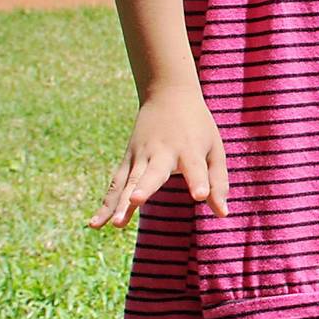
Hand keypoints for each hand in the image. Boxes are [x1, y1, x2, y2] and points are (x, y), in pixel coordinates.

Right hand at [92, 84, 225, 226]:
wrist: (168, 95)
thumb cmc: (197, 127)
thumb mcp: (214, 149)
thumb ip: (218, 182)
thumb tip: (222, 214)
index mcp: (189, 149)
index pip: (194, 167)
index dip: (198, 182)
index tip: (200, 195)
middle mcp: (162, 152)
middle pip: (153, 172)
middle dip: (144, 187)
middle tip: (137, 200)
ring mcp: (140, 156)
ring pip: (129, 181)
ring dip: (121, 202)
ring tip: (117, 224)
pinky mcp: (127, 161)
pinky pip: (115, 185)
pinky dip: (106, 204)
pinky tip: (95, 224)